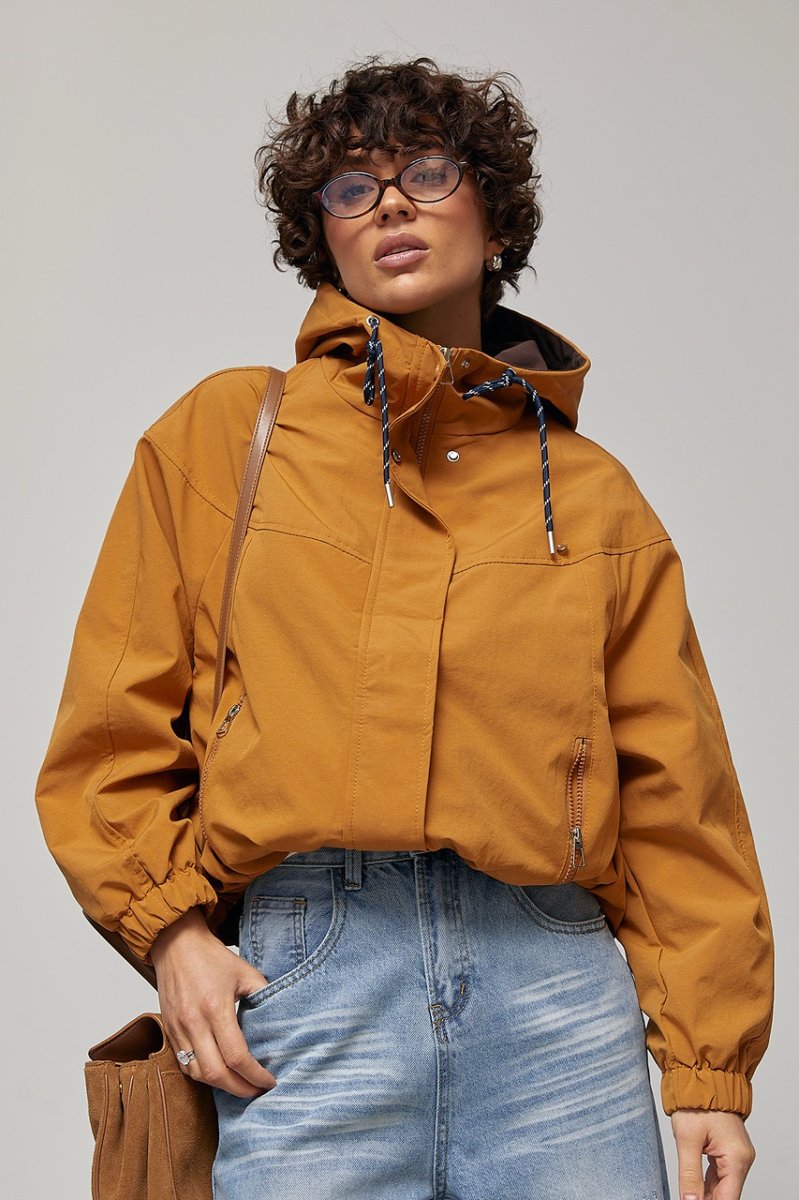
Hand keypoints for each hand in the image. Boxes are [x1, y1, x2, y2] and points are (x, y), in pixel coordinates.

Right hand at [149, 906, 276, 1098]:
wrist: (176, 943)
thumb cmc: (210, 956)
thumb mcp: (245, 971)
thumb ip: (264, 994)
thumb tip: (279, 1018)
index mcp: (216, 1007)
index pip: (237, 1055)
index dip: (255, 1075)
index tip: (269, 1081)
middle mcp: (194, 1022)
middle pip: (216, 1074)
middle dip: (239, 1089)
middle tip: (257, 1091)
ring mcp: (178, 1029)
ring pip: (197, 1074)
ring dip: (219, 1086)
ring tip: (239, 1085)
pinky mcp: (168, 1030)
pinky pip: (184, 1064)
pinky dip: (202, 1074)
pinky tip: (218, 1073)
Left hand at [671, 1108, 755, 1198]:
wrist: (700, 1077)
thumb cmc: (695, 1101)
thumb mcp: (687, 1139)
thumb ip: (689, 1174)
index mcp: (736, 1157)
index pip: (727, 1198)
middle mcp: (742, 1158)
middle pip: (726, 1194)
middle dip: (706, 1199)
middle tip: (686, 1197)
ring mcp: (736, 1155)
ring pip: (722, 1186)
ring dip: (705, 1193)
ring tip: (688, 1194)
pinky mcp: (728, 1151)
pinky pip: (719, 1174)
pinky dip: (707, 1182)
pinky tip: (694, 1188)